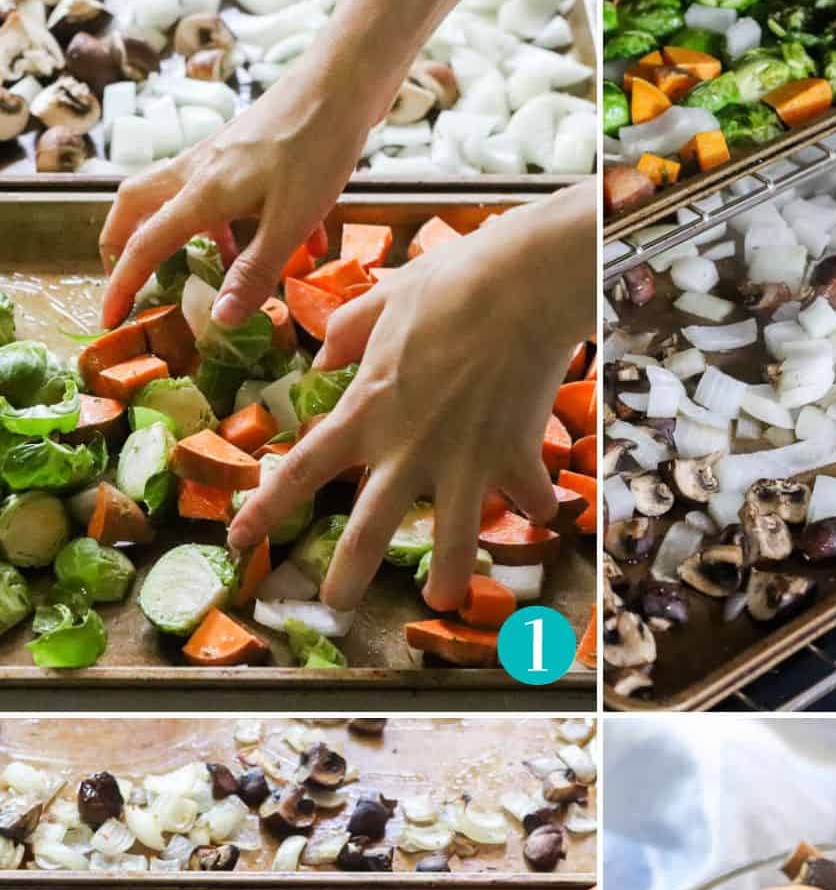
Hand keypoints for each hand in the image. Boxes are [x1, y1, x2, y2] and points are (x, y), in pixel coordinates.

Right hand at [100, 67, 370, 330]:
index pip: (145, 245)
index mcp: (201, 193)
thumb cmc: (316, 151)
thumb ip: (255, 272)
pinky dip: (238, 224)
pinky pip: (222, 192)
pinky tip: (286, 245)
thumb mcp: (289, 223)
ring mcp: (217, 157)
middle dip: (123, 245)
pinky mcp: (242, 151)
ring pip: (176, 197)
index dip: (124, 285)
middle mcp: (197, 171)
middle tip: (130, 281)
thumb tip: (221, 319)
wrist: (341, 86)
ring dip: (182, 236)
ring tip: (211, 271)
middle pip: (136, 206)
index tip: (109, 318)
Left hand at [227, 193, 593, 613]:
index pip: (301, 472)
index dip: (265, 512)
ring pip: (451, 540)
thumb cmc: (449, 283)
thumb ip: (347, 333)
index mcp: (366, 412)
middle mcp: (408, 450)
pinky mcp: (514, 458)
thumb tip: (323, 358)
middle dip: (347, 578)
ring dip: (447, 577)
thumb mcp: (382, 300)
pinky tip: (541, 510)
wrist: (521, 283)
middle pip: (367, 532)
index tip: (240, 542)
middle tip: (335, 606)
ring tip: (441, 602)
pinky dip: (535, 502)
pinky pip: (527, 495)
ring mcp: (463, 461)